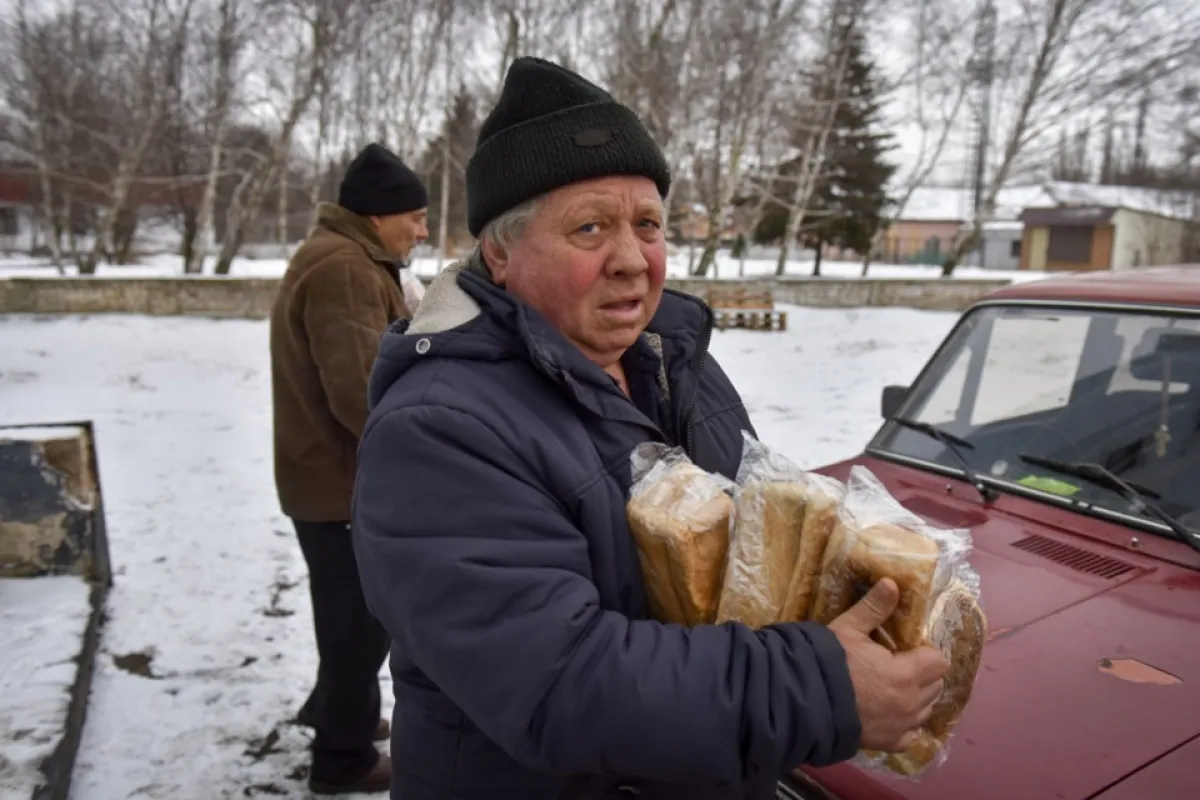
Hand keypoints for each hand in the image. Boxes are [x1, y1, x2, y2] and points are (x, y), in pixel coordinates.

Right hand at [828, 578, 948, 752]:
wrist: (803, 702)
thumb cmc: (827, 662)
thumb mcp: (848, 628)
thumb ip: (874, 608)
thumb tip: (893, 583)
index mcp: (906, 674)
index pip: (939, 661)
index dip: (925, 652)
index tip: (905, 648)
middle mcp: (910, 704)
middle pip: (935, 685)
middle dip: (922, 673)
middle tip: (896, 664)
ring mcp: (901, 727)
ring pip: (925, 709)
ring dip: (915, 698)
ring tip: (890, 688)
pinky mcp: (888, 743)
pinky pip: (911, 734)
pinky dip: (904, 724)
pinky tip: (887, 712)